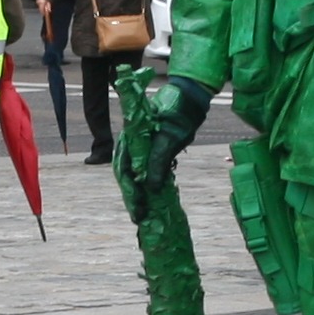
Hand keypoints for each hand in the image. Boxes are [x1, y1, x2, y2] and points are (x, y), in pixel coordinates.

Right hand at [132, 76, 211, 212]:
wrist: (189, 98)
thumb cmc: (179, 113)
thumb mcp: (170, 139)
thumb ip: (158, 161)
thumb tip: (150, 187)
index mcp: (131, 138)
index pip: (124, 168)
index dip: (130, 191)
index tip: (137, 209)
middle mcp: (130, 143)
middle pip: (125, 174)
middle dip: (131, 197)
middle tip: (138, 217)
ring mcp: (138, 146)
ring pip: (131, 174)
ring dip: (135, 193)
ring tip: (141, 213)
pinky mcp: (148, 150)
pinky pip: (141, 170)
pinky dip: (143, 185)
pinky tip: (148, 199)